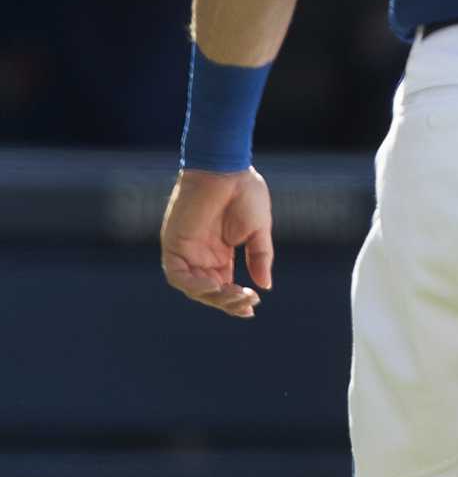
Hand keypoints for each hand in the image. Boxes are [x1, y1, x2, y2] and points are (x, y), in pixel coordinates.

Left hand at [160, 166, 273, 318]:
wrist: (226, 168)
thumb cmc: (244, 192)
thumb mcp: (258, 229)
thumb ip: (259, 257)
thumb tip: (265, 285)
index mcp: (221, 253)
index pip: (224, 286)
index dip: (236, 300)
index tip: (253, 308)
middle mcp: (201, 256)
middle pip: (210, 292)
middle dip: (229, 301)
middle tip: (249, 301)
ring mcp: (186, 252)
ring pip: (194, 288)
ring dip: (213, 297)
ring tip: (236, 295)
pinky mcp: (173, 245)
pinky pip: (178, 275)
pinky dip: (193, 285)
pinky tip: (213, 286)